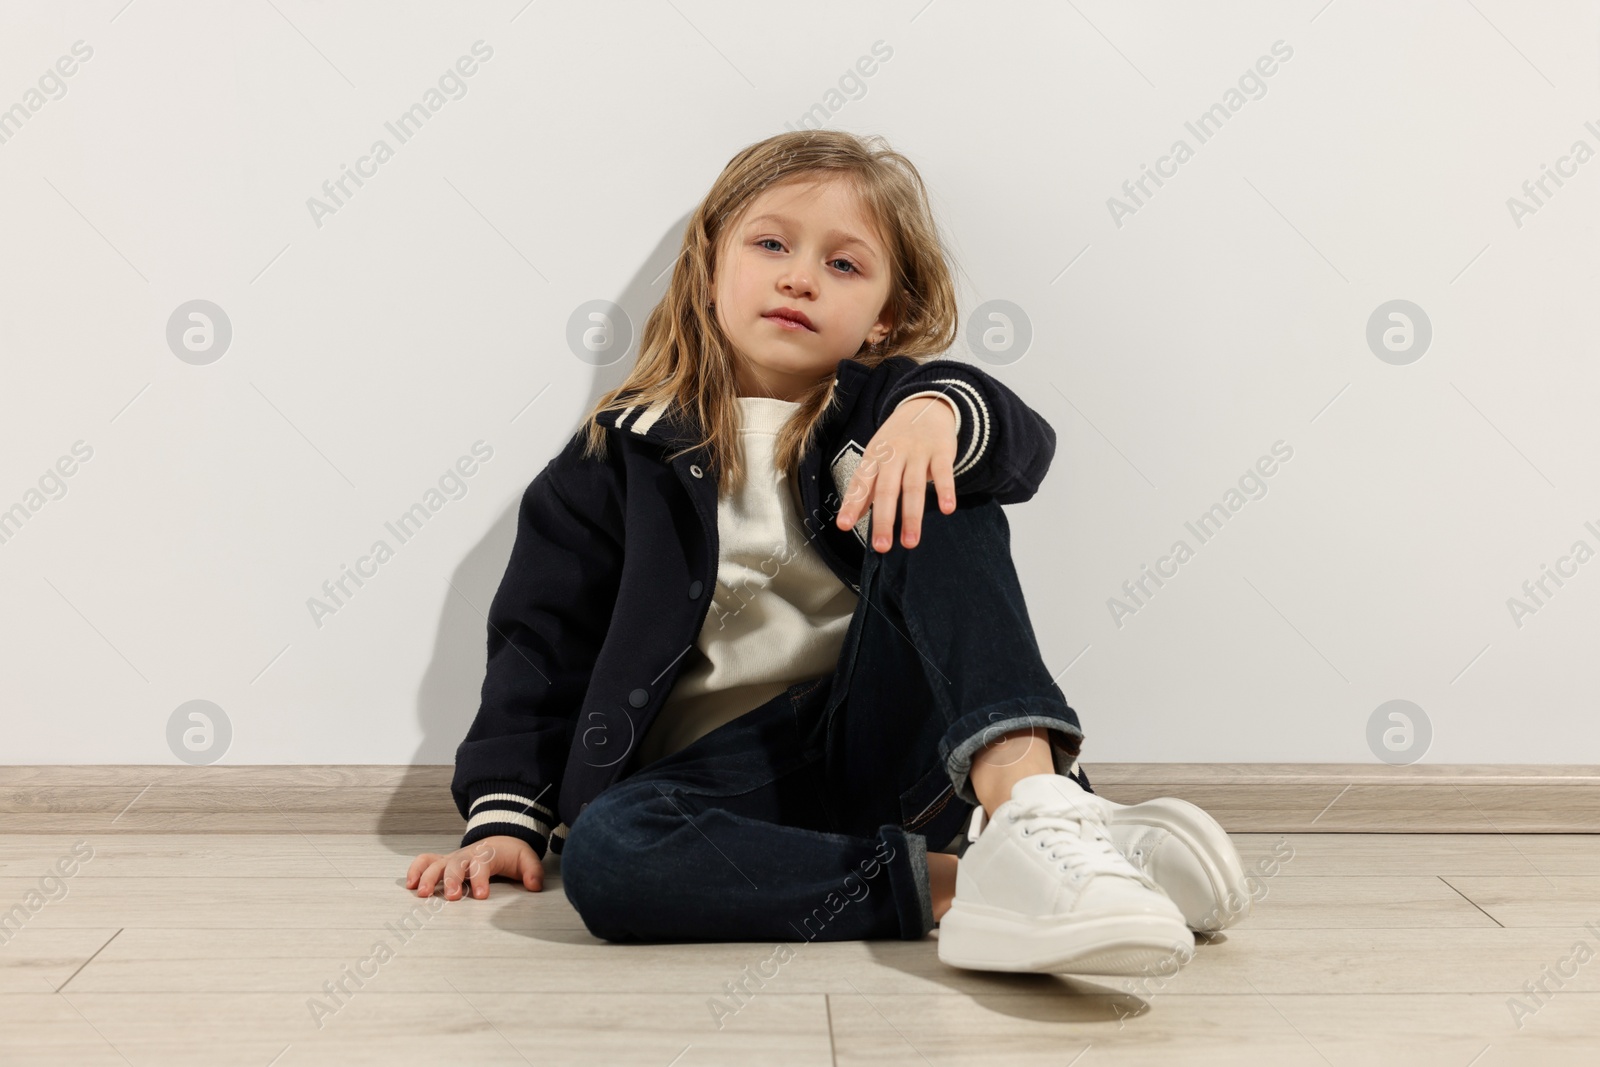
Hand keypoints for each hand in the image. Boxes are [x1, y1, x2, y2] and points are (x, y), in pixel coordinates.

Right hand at [406, 835, 542, 899]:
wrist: (499, 838)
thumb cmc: (511, 854)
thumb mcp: (526, 859)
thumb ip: (532, 872)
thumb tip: (534, 886)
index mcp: (486, 854)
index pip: (481, 865)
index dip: (480, 880)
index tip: (481, 896)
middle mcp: (466, 856)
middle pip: (456, 865)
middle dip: (453, 880)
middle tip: (453, 897)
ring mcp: (452, 858)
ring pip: (436, 864)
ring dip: (428, 877)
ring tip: (423, 894)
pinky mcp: (442, 862)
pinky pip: (424, 861)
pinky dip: (415, 870)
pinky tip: (410, 885)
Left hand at [835, 396, 957, 551]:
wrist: (926, 406)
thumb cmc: (896, 442)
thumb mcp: (876, 458)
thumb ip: (865, 488)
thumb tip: (849, 518)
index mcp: (874, 457)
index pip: (860, 483)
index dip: (852, 504)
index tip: (844, 526)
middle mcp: (893, 455)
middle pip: (887, 490)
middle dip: (884, 519)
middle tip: (882, 547)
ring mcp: (917, 452)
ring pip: (913, 486)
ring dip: (912, 516)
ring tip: (911, 542)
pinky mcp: (941, 451)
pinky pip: (943, 473)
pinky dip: (945, 490)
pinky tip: (947, 509)